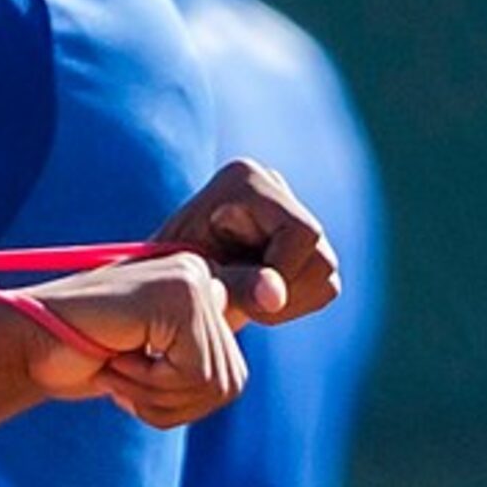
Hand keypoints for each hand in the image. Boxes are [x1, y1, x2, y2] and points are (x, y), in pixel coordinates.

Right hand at [10, 254, 258, 427]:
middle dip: (169, 403)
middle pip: (231, 383)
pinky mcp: (176, 298)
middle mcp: (200, 275)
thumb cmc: (72, 357)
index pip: (229, 378)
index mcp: (197, 289)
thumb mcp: (143, 365)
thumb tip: (230, 382)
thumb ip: (189, 363)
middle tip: (119, 381)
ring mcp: (190, 282)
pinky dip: (149, 387)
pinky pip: (194, 374)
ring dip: (155, 396)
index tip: (131, 379)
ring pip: (215, 383)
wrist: (18, 342)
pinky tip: (114, 361)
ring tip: (115, 370)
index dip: (179, 401)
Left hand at [150, 157, 338, 323]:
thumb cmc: (164, 278)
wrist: (161, 286)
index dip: (280, 274)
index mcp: (243, 179)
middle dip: (282, 294)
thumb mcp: (191, 280)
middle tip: (241, 307)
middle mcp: (274, 185)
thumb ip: (232, 284)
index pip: (300, 233)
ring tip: (242, 303)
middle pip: (319, 256)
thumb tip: (276, 295)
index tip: (243, 300)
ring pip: (325, 274)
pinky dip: (294, 305)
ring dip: (287, 303)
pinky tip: (255, 302)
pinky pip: (325, 286)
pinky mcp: (303, 244)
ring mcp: (293, 213)